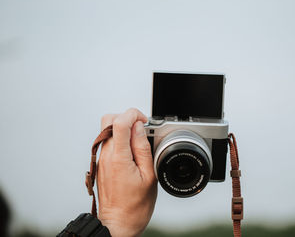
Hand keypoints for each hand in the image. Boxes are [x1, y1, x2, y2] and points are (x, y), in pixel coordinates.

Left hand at [96, 108, 156, 236]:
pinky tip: (133, 153)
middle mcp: (106, 155)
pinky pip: (109, 141)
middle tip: (142, 130)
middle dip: (128, 118)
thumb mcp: (149, 176)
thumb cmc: (134, 206)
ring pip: (109, 129)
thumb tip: (139, 128)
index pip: (119, 121)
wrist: (118, 223)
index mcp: (118, 158)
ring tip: (139, 145)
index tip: (145, 121)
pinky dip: (121, 140)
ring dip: (125, 130)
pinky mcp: (102, 163)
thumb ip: (143, 148)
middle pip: (110, 120)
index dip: (134, 115)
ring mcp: (102, 159)